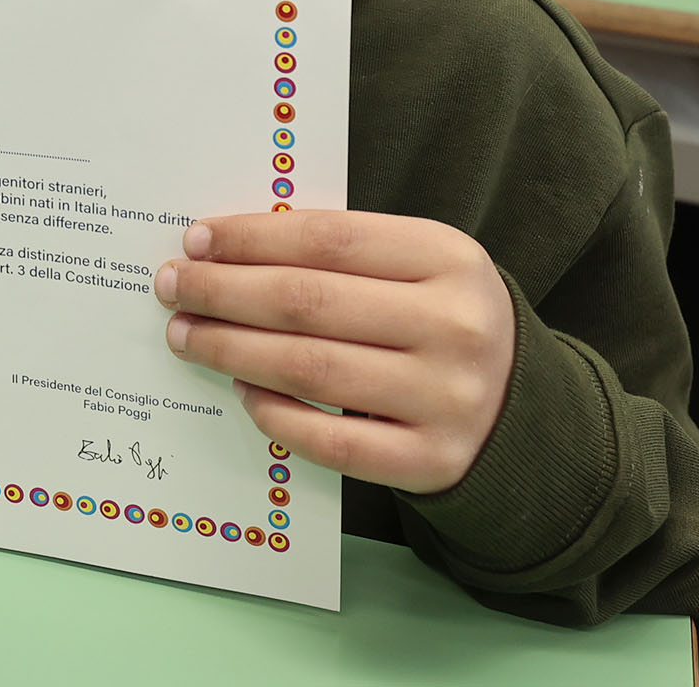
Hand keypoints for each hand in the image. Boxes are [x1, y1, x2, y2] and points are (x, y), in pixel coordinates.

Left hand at [155, 211, 516, 495]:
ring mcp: (445, 398)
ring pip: (310, 369)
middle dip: (224, 292)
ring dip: (232, 349)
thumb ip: (344, 252)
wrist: (525, 412)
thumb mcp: (421, 266)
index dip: (252, 238)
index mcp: (450, 258)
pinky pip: (330, 441)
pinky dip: (275, 414)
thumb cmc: (444, 321)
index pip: (328, 238)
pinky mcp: (430, 460)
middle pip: (308, 303)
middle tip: (173, 287)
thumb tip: (227, 249)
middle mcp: (453, 326)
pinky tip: (241, 393)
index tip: (196, 239)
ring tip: (186, 335)